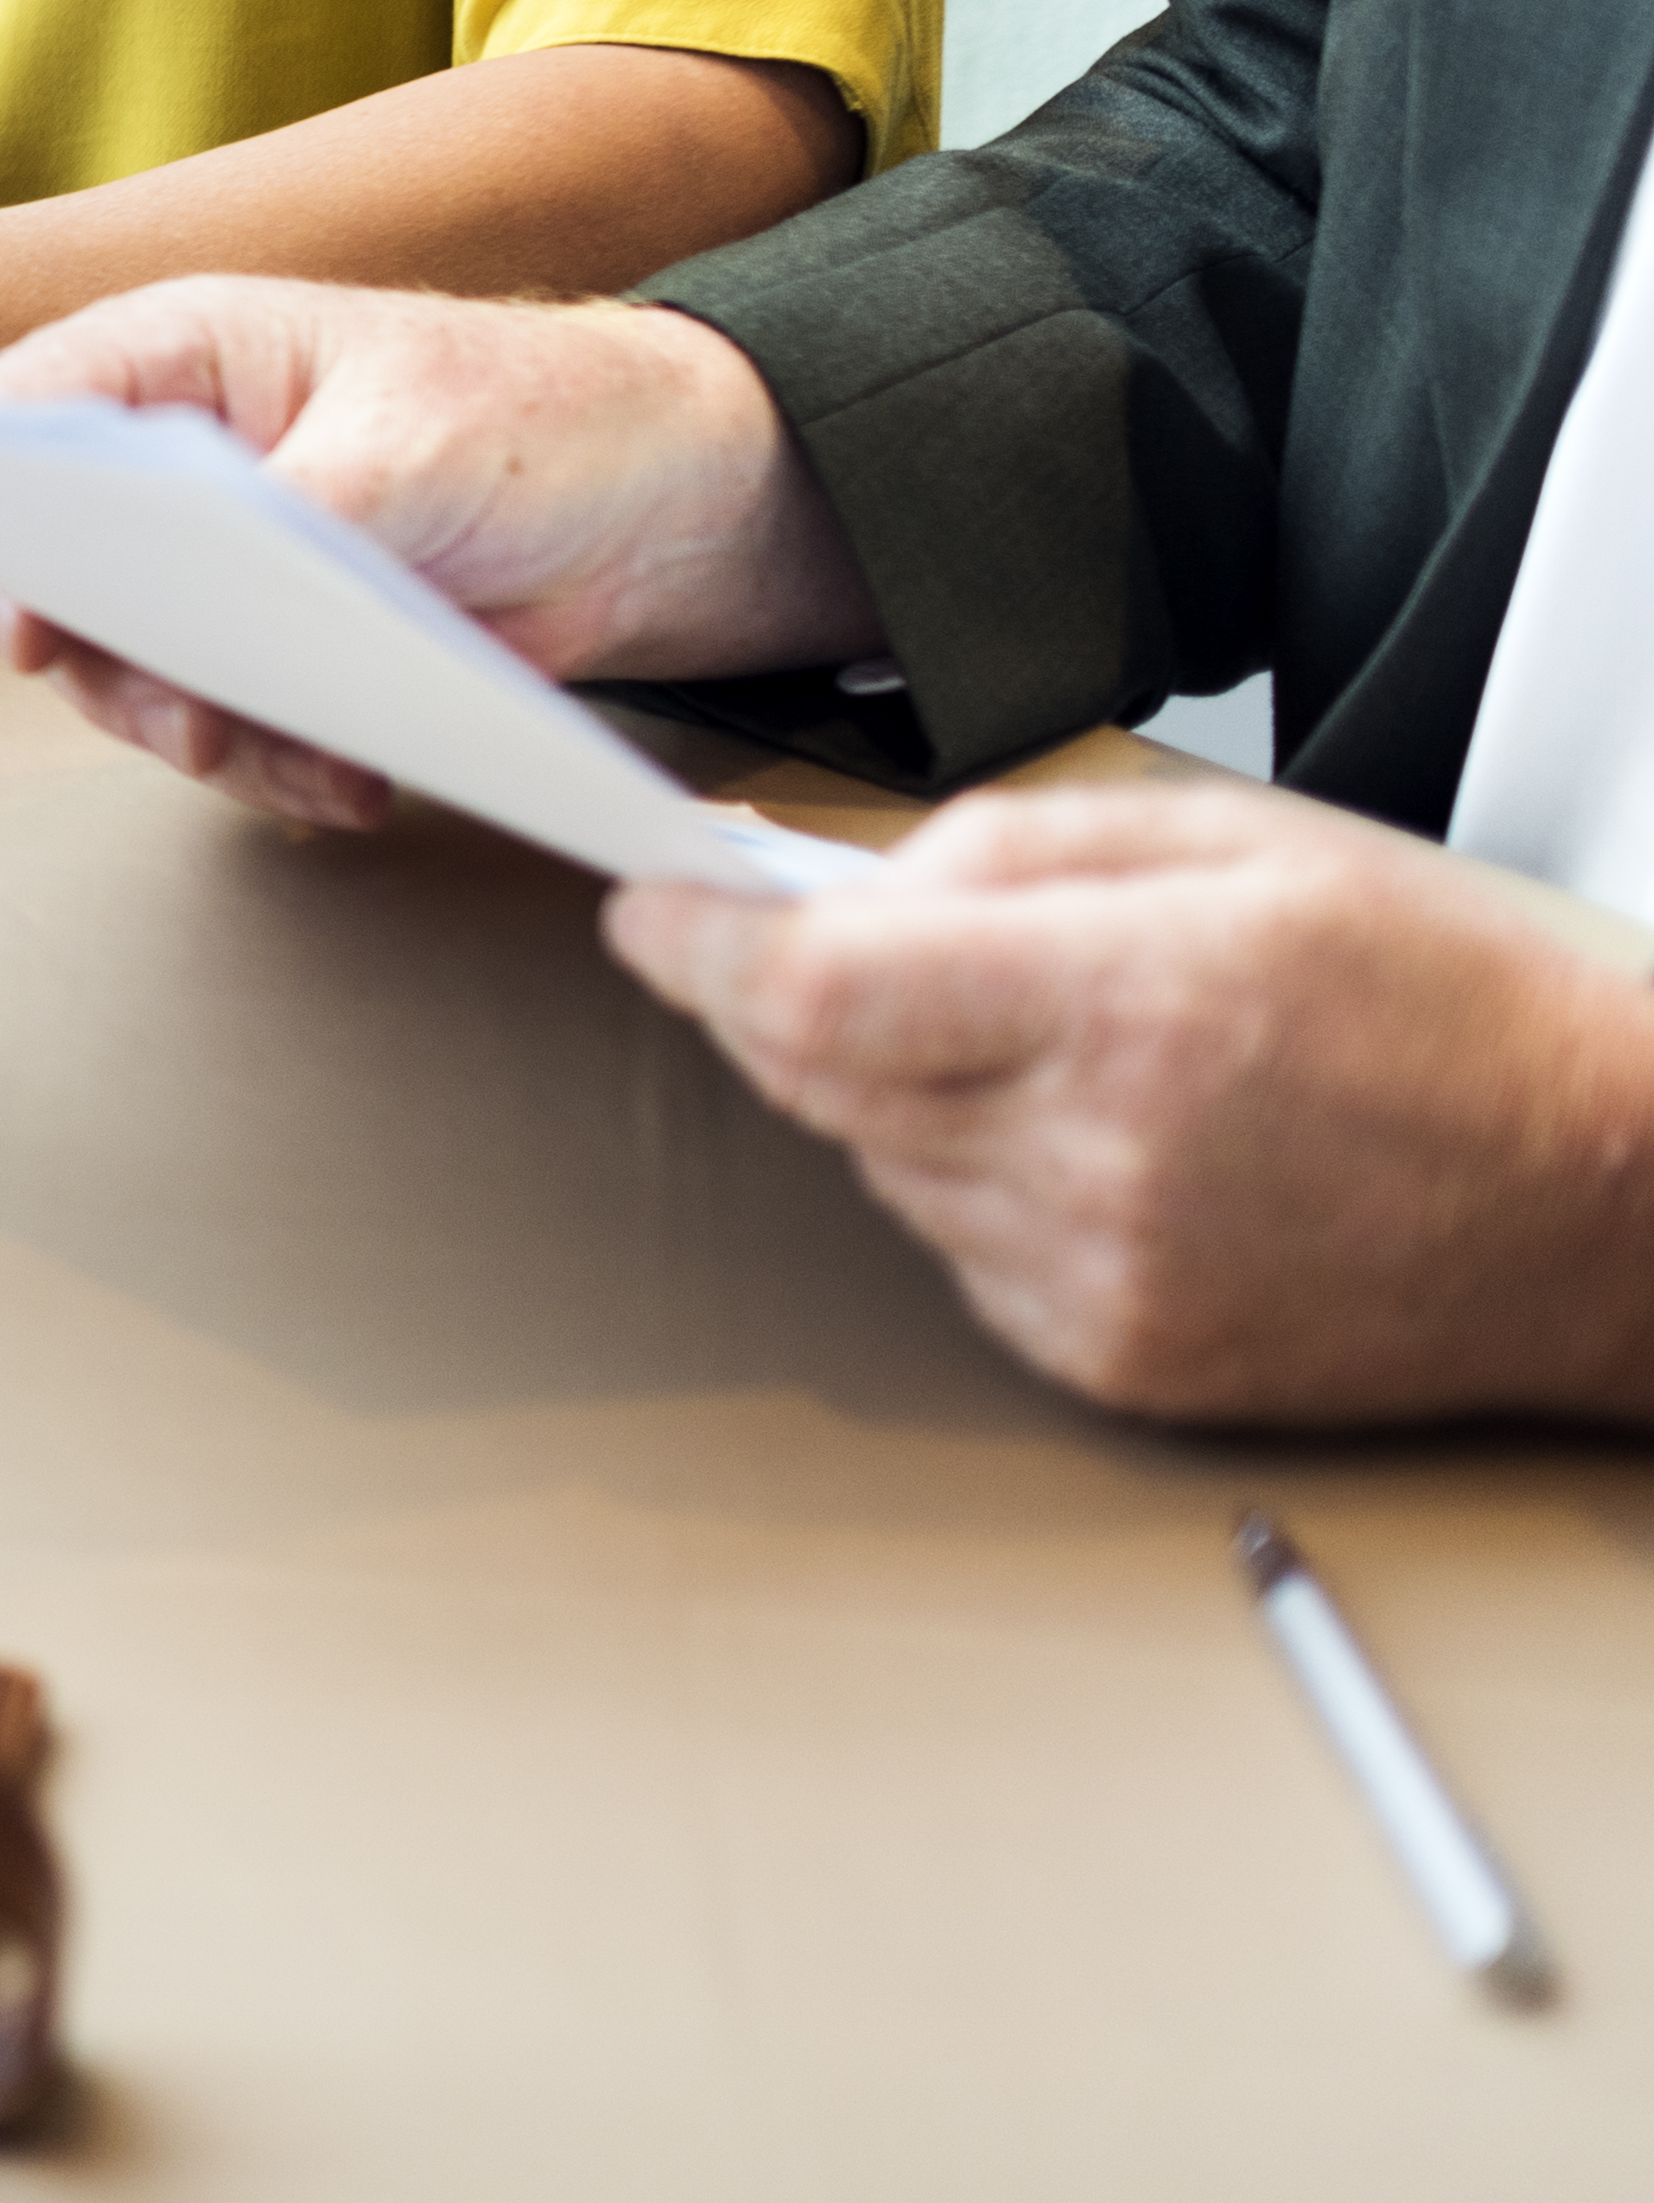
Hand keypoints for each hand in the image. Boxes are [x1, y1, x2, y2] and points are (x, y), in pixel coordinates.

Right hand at [0, 285, 875, 826]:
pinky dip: (278, 765)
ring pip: (137, 663)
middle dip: (115, 666)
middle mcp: (181, 458)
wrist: (674, 508)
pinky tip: (350, 782)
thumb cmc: (541, 418)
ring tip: (293, 767)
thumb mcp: (410, 449)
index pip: (24, 414)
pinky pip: (230, 719)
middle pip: (63, 568)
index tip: (29, 620)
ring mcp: (226, 557)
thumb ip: (292, 508)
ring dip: (203, 732)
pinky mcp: (283, 640)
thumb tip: (195, 582)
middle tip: (191, 724)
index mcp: (182, 358)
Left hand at [608, 782, 1653, 1424]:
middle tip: (870, 949)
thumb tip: (814, 875)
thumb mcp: (1232, 842)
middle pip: (820, 1079)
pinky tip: (1112, 1142)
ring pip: (881, 1162)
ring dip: (910, 1092)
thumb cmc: (1451, 1000)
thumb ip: (997, 849)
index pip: (810, 993)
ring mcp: (1109, 1278)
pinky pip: (960, 1249)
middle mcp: (1101, 1158)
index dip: (694, 947)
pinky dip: (985, 1182)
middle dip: (805, 1001)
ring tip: (1068, 1047)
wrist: (1618, 1198)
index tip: (646, 908)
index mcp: (1127, 1005)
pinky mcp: (1123, 1360)